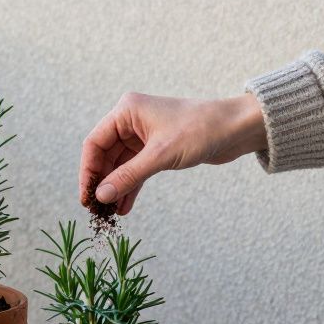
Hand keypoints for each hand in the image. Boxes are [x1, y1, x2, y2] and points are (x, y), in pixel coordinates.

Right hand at [80, 92, 266, 214]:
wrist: (237, 128)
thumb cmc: (200, 131)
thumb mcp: (161, 156)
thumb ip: (129, 176)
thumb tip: (101, 196)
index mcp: (127, 111)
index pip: (94, 143)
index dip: (88, 172)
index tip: (86, 197)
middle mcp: (131, 120)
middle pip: (105, 155)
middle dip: (102, 182)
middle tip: (97, 210)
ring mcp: (143, 134)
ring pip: (120, 165)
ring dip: (116, 187)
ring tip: (111, 213)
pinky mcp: (157, 147)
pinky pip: (136, 169)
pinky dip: (130, 186)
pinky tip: (125, 206)